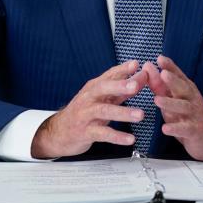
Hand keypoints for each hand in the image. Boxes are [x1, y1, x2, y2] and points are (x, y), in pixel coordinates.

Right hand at [31, 60, 146, 158]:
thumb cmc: (85, 111)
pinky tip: (130, 139)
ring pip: (104, 111)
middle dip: (119, 86)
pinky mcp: (85, 132)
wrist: (60, 132)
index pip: (109, 75)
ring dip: (123, 112)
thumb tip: (143, 76)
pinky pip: (102, 134)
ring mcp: (86, 115)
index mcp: (94, 87)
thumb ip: (122, 89)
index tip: (136, 64)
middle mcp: (89, 98)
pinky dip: (117, 136)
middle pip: (103, 88)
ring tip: (141, 115)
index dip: (122, 69)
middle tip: (135, 85)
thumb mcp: (102, 98)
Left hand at [145, 55, 202, 160]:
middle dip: (173, 81)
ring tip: (157, 100)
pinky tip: (165, 128)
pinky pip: (185, 129)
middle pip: (184, 88)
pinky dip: (175, 128)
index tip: (160, 59)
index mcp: (187, 90)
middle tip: (163, 74)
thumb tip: (147, 66)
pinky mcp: (195, 130)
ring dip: (170, 103)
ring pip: (184, 107)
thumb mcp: (173, 99)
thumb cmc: (186, 115)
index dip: (171, 67)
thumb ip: (159, 84)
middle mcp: (192, 99)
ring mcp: (195, 114)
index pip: (179, 75)